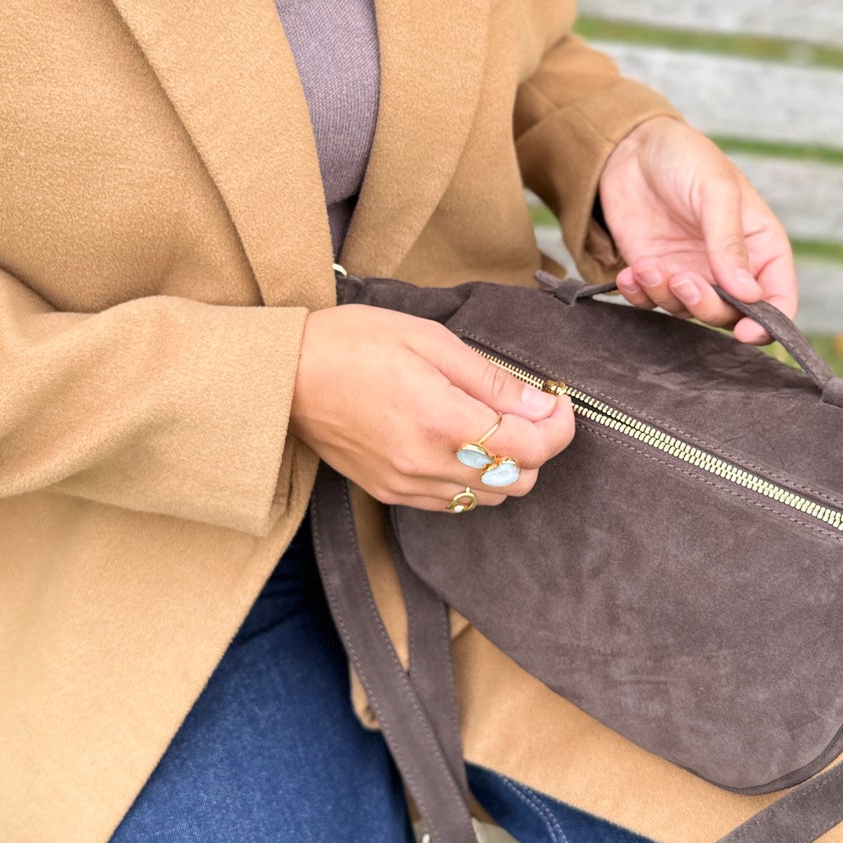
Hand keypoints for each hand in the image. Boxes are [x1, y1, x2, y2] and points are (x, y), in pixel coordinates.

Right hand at [290, 304, 574, 509]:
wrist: (284, 374)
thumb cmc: (354, 342)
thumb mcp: (430, 341)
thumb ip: (491, 379)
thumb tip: (542, 404)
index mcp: (442, 421)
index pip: (532, 449)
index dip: (559, 427)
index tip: (557, 401)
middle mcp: (427, 465)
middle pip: (518, 481)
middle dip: (536, 446)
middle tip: (525, 407)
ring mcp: (407, 485)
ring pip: (489, 497)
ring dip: (504, 464)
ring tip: (489, 422)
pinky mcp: (390, 493)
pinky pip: (453, 501)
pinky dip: (471, 478)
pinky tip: (458, 442)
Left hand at [598, 116, 796, 343]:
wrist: (630, 145)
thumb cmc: (685, 157)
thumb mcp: (716, 191)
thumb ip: (730, 243)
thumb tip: (750, 294)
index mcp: (760, 245)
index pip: (778, 297)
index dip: (769, 322)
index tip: (747, 332)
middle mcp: (729, 266)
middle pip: (731, 314)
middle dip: (706, 305)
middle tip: (681, 279)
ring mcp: (691, 271)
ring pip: (687, 312)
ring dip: (666, 296)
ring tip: (648, 266)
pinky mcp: (655, 273)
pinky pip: (651, 302)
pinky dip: (640, 296)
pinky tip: (630, 273)